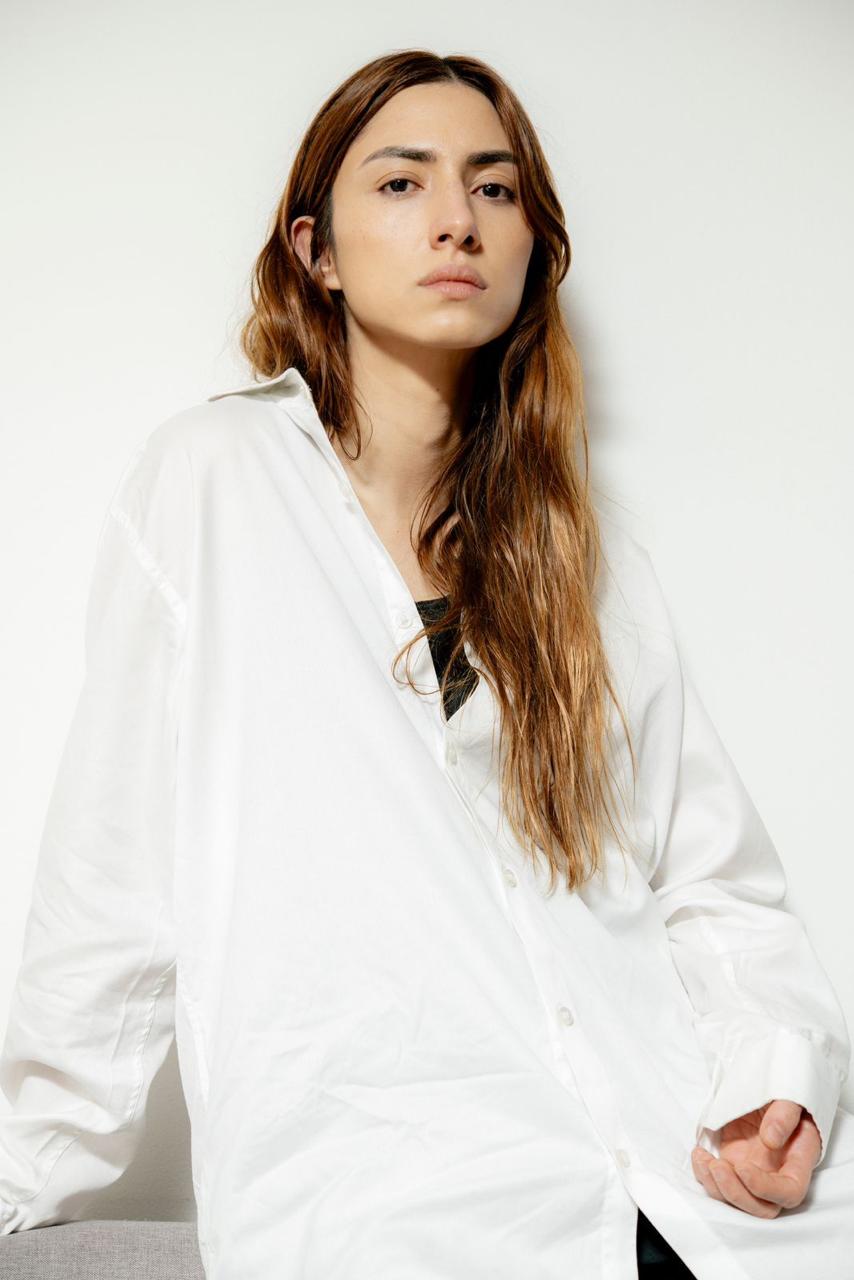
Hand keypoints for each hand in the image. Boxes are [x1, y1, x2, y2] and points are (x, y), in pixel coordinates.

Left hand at [691, 1099, 819, 1217]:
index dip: (765, 1188)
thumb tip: (771, 1140)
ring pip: (737, 1200)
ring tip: (702, 1158)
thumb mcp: (790, 1096)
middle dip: (736, 1193)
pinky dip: (705, 1176)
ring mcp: (755, 1172)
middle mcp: (777, 1174)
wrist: (766, 1088)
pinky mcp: (734, 1165)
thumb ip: (784, 1115)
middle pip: (762, 1208)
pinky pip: (719, 1184)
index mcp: (799, 1160)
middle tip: (717, 1167)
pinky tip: (699, 1156)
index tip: (743, 1167)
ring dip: (716, 1187)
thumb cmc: (784, 1093)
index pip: (789, 1192)